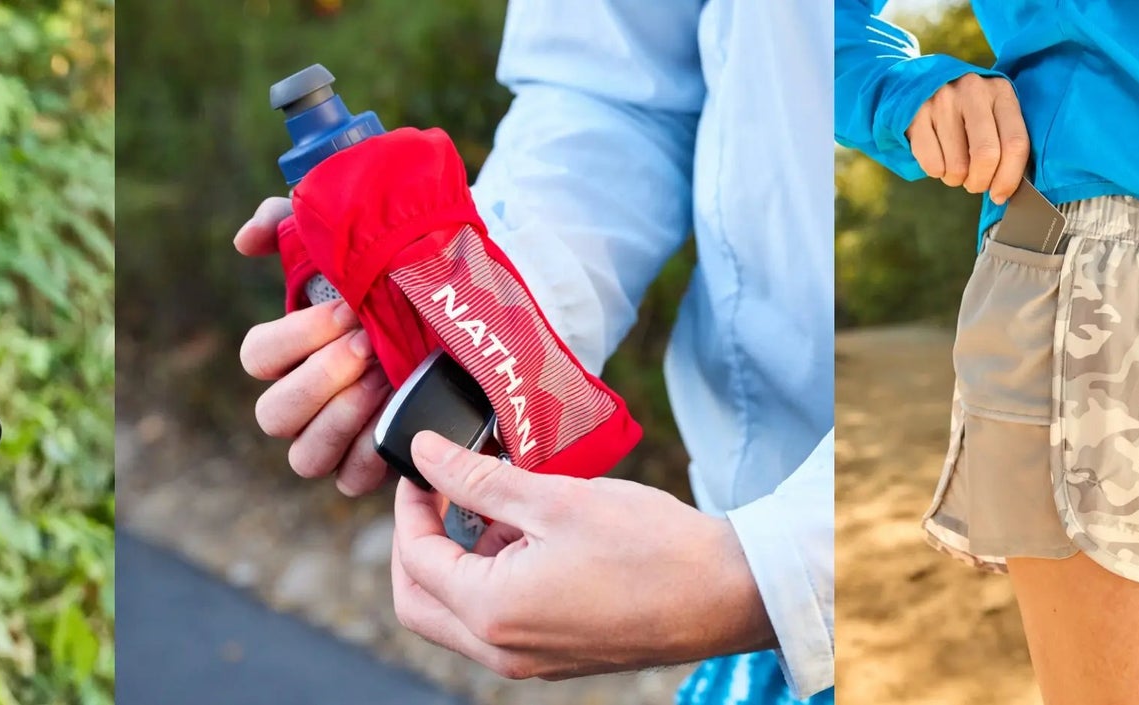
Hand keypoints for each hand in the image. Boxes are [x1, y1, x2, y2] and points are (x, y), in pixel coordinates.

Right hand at [234, 196, 394, 495]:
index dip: (296, 337)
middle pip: (274, 414)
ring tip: (385, 379)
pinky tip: (399, 413)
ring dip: (343, 417)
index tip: (348, 309)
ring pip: (305, 456)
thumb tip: (246, 241)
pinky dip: (371, 452)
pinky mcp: (373, 468)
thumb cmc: (397, 278)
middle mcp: (301, 405)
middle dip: (322, 378)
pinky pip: (352, 480)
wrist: (465, 315)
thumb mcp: (347, 241)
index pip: (256, 357)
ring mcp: (333, 442)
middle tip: (368, 346)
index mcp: (287, 355)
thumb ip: (290, 225)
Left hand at [388, 432, 773, 679]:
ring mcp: (529, 660)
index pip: (416, 559)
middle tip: (437, 495)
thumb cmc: (652, 547)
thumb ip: (478, 478)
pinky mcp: (555, 656)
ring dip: (457, 564)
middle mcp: (502, 649)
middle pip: (419, 602)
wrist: (728, 594)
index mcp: (492, 611)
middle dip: (417, 545)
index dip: (411, 508)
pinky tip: (526, 539)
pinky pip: (496, 624)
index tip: (424, 469)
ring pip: (456, 617)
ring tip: (495, 509)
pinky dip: (491, 583)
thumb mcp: (554, 499)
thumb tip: (425, 454)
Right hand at [906, 73, 1030, 203]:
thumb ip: (1007, 142)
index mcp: (1001, 92)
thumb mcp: (995, 113)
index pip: (1015, 143)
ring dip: (957, 179)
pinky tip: (939, 160)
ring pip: (956, 165)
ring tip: (956, 169)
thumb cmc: (970, 110)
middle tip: (976, 184)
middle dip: (981, 181)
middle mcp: (972, 92)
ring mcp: (941, 101)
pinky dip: (937, 172)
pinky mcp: (915, 115)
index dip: (1009, 177)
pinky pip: (931, 164)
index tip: (1000, 194)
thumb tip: (1007, 190)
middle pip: (985, 156)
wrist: (924, 83)